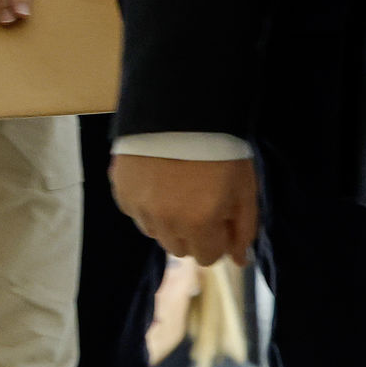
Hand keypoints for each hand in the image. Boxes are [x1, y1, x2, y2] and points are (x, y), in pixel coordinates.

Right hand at [110, 154, 258, 264]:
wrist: (182, 104)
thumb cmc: (220, 145)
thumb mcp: (244, 187)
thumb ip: (243, 229)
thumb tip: (239, 261)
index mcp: (199, 223)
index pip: (207, 257)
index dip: (216, 238)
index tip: (219, 216)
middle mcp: (165, 222)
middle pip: (180, 248)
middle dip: (192, 231)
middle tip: (198, 199)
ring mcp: (140, 206)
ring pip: (155, 232)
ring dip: (167, 219)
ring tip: (176, 186)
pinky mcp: (121, 190)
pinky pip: (135, 211)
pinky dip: (146, 202)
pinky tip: (157, 178)